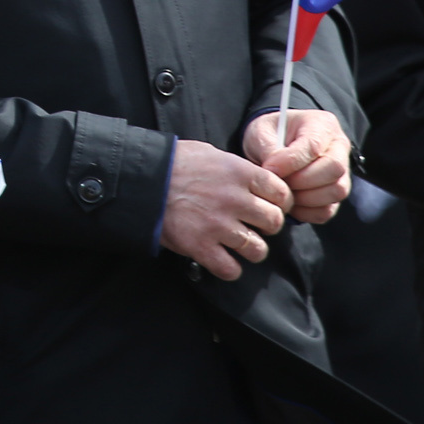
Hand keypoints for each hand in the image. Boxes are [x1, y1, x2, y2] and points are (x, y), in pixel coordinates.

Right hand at [160, 139, 290, 280]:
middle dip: (267, 227)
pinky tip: (222, 260)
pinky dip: (229, 268)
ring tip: (240, 245)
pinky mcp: (201, 246)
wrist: (141, 178)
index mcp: (240, 173)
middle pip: (274, 223)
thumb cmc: (174, 162)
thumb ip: (237, 169)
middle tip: (255, 226)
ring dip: (251, 250)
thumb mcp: (211, 153)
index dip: (280, 202)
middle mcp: (235, 199)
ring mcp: (219, 225)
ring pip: (258, 250)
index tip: (272, 206)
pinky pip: (231, 269)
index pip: (281, 193)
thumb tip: (255, 182)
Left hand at [243, 109, 352, 224]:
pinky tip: (291, 203)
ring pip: (336, 191)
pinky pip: (328, 210)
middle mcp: (339, 147)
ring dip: (305, 198)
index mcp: (322, 124)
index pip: (314, 146)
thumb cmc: (269, 135)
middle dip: (302, 181)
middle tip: (278, 183)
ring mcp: (342, 172)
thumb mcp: (261, 132)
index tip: (270, 169)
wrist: (273, 145)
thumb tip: (274, 172)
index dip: (291, 162)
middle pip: (334, 169)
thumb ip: (268, 148)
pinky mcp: (335, 194)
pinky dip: (307, 212)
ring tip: (283, 192)